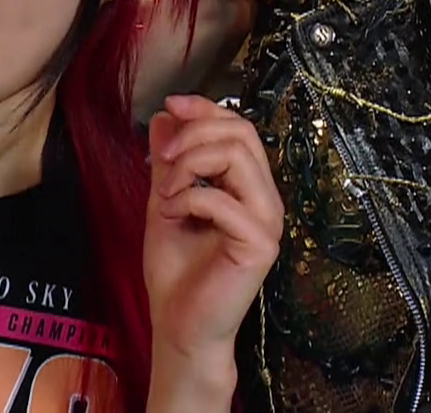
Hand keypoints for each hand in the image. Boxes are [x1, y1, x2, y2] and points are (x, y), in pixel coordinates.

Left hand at [143, 95, 282, 403]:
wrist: (179, 325)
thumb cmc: (176, 272)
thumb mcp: (165, 200)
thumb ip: (169, 161)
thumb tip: (166, 116)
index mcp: (248, 186)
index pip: (239, 127)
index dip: (206, 108)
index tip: (171, 106)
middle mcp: (265, 198)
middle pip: (241, 133)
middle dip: (194, 134)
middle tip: (162, 159)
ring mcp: (268, 221)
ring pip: (238, 156)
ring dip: (190, 166)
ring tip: (166, 193)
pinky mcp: (261, 244)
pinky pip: (225, 200)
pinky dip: (190, 199)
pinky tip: (173, 214)